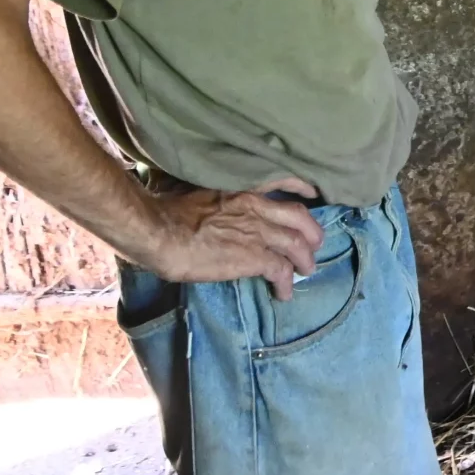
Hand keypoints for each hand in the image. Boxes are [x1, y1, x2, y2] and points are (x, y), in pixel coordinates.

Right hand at [141, 176, 326, 301]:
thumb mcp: (198, 193)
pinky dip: (287, 283)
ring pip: (297, 245)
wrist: (160, 232)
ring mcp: (258, 232)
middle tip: (314, 244)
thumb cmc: (167, 212)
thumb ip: (216, 200)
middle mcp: (256, 208)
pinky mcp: (254, 257)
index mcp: (242, 190)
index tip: (312, 192)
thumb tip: (212, 209)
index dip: (302, 187)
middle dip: (311, 231)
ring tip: (306, 271)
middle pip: (299, 217)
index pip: (283, 181)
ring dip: (305, 259)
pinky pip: (281, 270)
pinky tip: (284, 293)